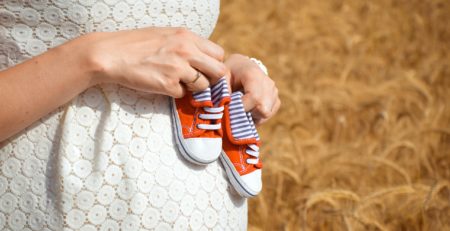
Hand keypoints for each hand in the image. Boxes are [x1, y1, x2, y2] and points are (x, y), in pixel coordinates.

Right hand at [80, 27, 226, 96]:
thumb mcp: (166, 35)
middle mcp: (186, 51)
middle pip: (219, 71)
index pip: (219, 53)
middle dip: (213, 80)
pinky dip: (175, 93)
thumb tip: (203, 57)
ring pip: (203, 86)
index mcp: (187, 36)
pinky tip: (162, 85)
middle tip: (202, 82)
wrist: (111, 54)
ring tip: (178, 83)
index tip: (207, 70)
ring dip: (194, 89)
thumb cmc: (136, 44)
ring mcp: (178, 68)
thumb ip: (187, 44)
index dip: (215, 64)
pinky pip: (183, 95)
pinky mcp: (168, 85)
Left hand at [225, 54, 279, 124]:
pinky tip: (249, 109)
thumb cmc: (230, 72)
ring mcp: (274, 92)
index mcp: (254, 75)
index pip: (254, 98)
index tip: (230, 110)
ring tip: (242, 107)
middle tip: (235, 109)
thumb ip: (223, 91)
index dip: (242, 108)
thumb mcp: (222, 77)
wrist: (242, 66)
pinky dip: (258, 116)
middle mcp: (268, 83)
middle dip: (247, 113)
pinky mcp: (276, 99)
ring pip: (266, 114)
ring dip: (252, 115)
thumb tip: (225, 108)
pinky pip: (269, 114)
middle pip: (262, 109)